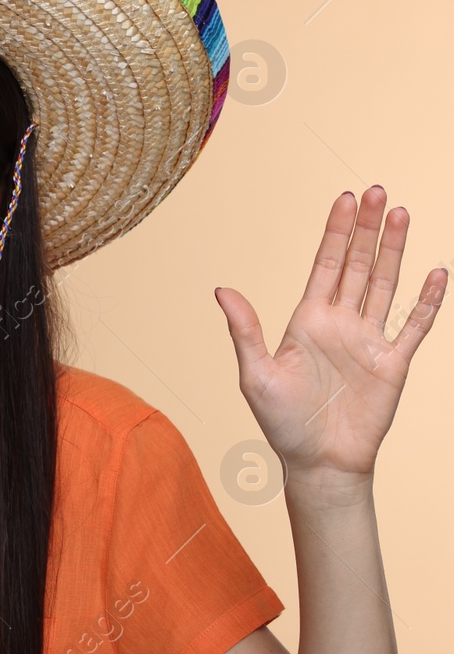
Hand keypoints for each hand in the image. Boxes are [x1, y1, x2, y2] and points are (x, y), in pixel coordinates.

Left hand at [214, 186, 445, 490]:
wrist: (318, 463)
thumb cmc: (281, 422)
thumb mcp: (254, 374)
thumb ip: (245, 330)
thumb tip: (221, 289)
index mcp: (307, 320)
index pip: (325, 264)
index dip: (335, 232)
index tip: (343, 199)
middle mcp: (340, 323)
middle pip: (357, 264)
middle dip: (365, 228)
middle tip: (375, 190)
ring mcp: (369, 341)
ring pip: (385, 285)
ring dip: (392, 251)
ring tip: (399, 214)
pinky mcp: (393, 364)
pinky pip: (415, 327)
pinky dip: (428, 301)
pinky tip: (436, 273)